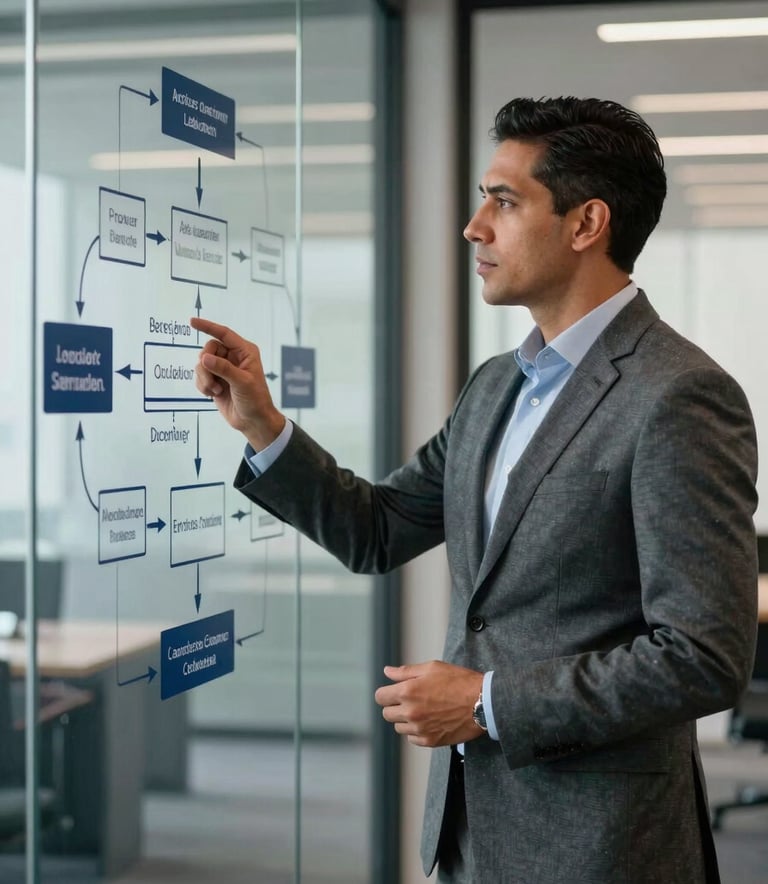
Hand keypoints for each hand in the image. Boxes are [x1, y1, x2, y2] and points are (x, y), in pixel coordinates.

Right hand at [190, 317, 284, 450]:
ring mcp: (223, 369)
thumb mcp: (242, 382)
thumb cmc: (255, 400)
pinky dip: (202, 385)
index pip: (224, 334)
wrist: (253, 421)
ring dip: (204, 378)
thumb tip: (204, 358)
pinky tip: (212, 394)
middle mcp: (233, 357)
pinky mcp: (215, 380)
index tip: (192, 322)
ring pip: (201, 364)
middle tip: (212, 380)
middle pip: (208, 349)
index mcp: (245, 352)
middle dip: (205, 365)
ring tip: (215, 391)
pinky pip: (199, 376)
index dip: (208, 327)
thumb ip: (223, 369)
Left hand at [374, 661, 484, 746]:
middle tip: (410, 700)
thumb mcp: (432, 668)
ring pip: (399, 728)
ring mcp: (420, 729)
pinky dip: (416, 731)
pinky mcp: (430, 741)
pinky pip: (412, 739)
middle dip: (394, 706)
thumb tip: (387, 672)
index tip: (393, 692)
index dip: (386, 693)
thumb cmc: (459, 682)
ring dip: (405, 719)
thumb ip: (406, 671)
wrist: (482, 703)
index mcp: (408, 691)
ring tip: (423, 710)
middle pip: (387, 714)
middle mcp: (410, 712)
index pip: (380, 697)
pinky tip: (429, 721)